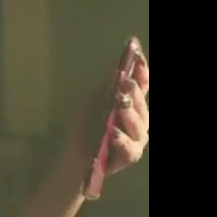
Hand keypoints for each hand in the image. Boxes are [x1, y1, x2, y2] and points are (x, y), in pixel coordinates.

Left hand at [63, 42, 151, 180]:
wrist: (73, 156)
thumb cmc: (84, 127)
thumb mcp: (91, 102)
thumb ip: (106, 87)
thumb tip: (118, 65)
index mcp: (131, 104)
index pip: (142, 87)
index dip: (142, 73)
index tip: (138, 60)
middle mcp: (138, 120)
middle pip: (142, 104)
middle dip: (135, 93)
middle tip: (125, 83)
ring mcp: (137, 138)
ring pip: (140, 125)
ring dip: (129, 113)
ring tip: (119, 103)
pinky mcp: (131, 156)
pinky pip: (131, 147)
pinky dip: (122, 140)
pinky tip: (113, 132)